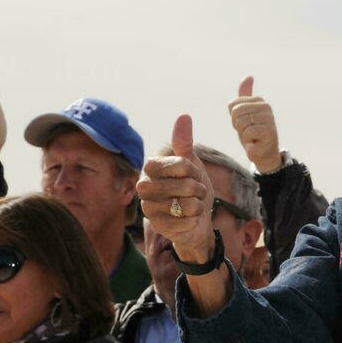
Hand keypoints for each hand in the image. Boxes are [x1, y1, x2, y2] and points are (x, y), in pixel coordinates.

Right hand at [137, 114, 215, 263]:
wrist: (195, 219)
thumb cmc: (191, 188)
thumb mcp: (191, 164)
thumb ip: (184, 142)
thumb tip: (184, 116)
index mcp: (151, 167)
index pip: (180, 164)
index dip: (193, 171)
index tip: (194, 175)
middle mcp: (144, 186)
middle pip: (182, 186)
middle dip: (197, 190)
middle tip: (197, 193)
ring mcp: (148, 207)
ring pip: (184, 205)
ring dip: (196, 206)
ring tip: (192, 206)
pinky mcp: (157, 226)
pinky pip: (185, 223)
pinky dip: (193, 221)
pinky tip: (188, 220)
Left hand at [228, 76, 281, 173]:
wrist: (264, 154)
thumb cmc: (253, 134)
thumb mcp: (245, 113)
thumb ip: (245, 95)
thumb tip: (249, 76)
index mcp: (258, 101)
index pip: (233, 105)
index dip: (234, 118)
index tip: (244, 124)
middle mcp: (265, 107)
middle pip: (236, 113)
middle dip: (238, 126)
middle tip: (248, 132)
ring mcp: (268, 119)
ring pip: (241, 123)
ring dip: (243, 134)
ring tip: (252, 137)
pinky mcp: (269, 131)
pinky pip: (247, 133)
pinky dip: (248, 141)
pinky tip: (256, 142)